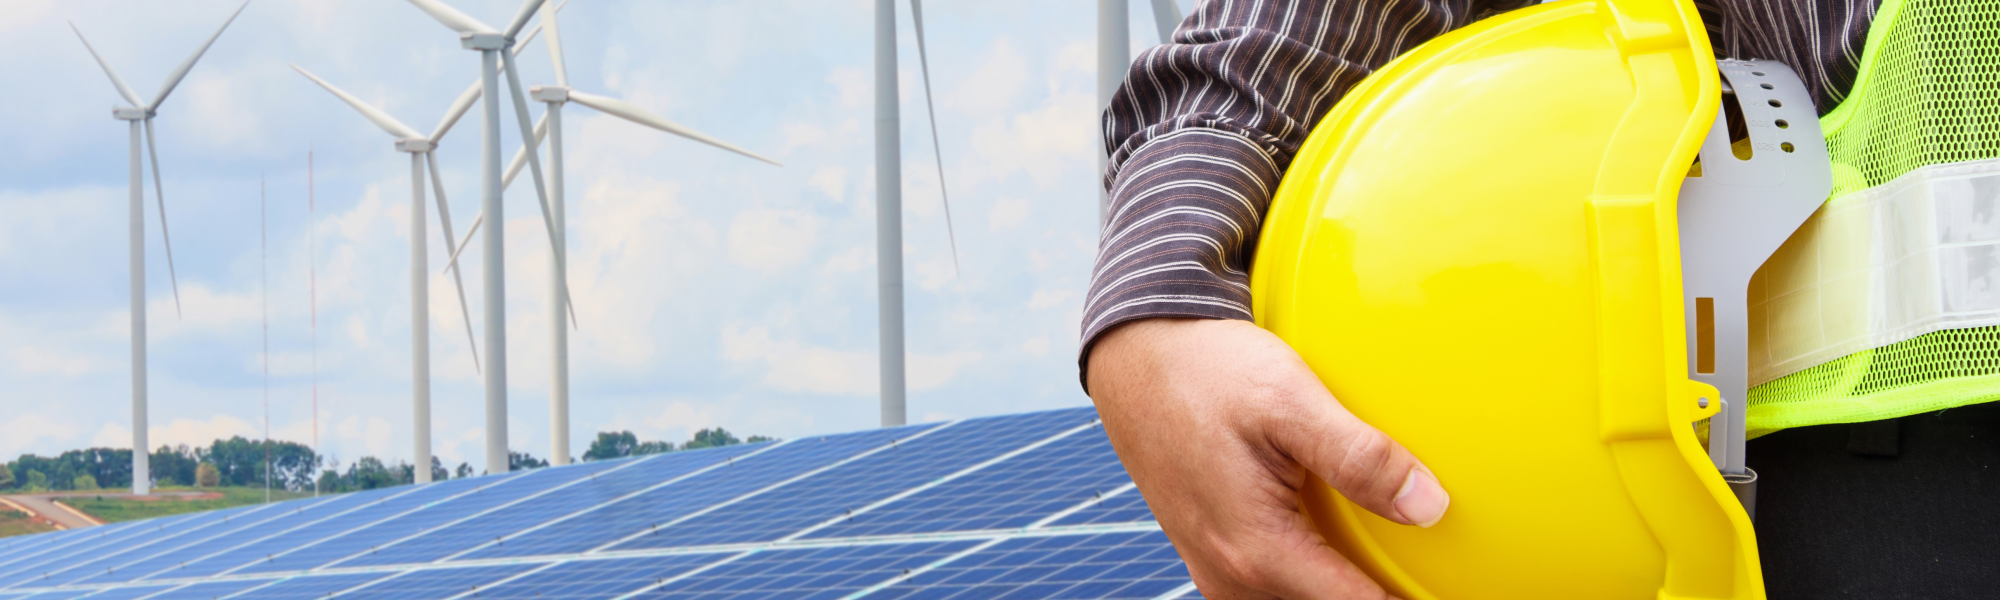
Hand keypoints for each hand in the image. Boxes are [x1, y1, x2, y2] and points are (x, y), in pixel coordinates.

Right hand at [1087, 318, 1449, 599]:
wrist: (1137, 356)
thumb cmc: (1208, 370)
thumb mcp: (1289, 398)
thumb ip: (1360, 456)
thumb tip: (1431, 506)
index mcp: (1259, 549)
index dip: (1405, 599)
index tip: (1443, 585)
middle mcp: (1231, 574)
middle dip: (1372, 592)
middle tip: (1418, 569)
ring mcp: (1215, 567)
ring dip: (1335, 586)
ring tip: (1379, 557)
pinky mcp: (1210, 550)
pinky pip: (1270, 586)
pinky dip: (1306, 574)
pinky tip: (1333, 540)